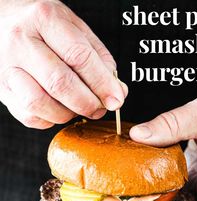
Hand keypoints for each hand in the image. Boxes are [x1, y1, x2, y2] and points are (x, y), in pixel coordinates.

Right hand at [0, 0, 127, 128]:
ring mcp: (7, 68)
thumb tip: (117, 91)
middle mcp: (21, 42)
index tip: (116, 99)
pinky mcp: (2, 91)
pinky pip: (30, 116)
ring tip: (76, 107)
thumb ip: (97, 57)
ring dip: (67, 114)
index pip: (78, 56)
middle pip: (60, 83)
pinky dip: (50, 119)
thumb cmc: (40, 25)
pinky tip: (57, 108)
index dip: (102, 83)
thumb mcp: (72, 26)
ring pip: (40, 104)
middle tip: (99, 108)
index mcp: (44, 18)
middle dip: (87, 103)